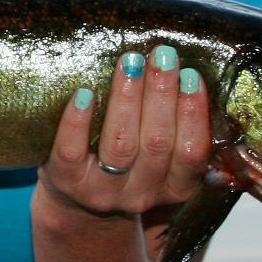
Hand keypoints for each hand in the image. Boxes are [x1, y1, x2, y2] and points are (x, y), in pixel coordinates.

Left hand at [40, 45, 210, 216]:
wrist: (78, 206)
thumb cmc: (129, 167)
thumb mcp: (163, 162)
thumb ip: (179, 131)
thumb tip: (190, 77)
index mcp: (176, 188)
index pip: (191, 152)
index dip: (193, 113)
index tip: (190, 74)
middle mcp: (143, 194)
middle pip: (156, 143)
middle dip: (161, 93)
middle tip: (162, 55)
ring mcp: (103, 192)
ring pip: (119, 144)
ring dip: (126, 98)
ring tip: (130, 62)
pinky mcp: (68, 182)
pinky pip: (71, 152)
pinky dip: (77, 121)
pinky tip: (84, 93)